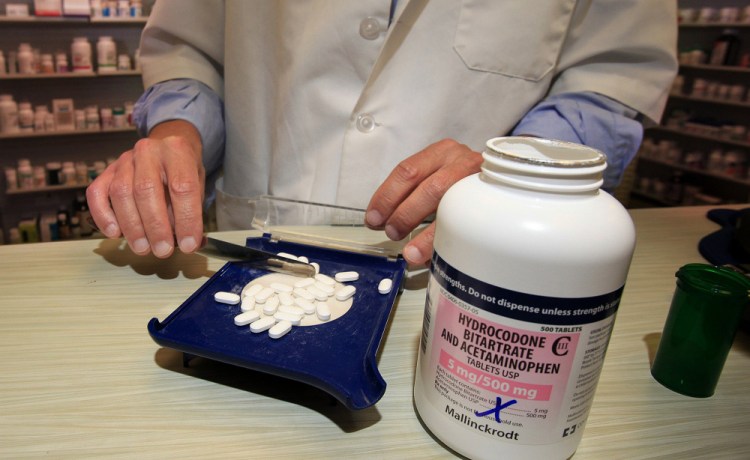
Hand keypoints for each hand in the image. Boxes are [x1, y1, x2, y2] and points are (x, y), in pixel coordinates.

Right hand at [86, 120, 204, 257]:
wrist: (168, 150)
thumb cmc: (183, 172)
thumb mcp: (198, 187)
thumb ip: (192, 213)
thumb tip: (190, 244)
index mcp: (178, 151)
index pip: (182, 187)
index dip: (186, 219)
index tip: (188, 245)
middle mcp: (149, 151)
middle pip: (146, 189)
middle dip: (155, 226)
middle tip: (163, 250)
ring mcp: (125, 160)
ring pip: (121, 192)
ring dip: (132, 226)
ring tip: (143, 248)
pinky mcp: (107, 171)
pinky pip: (97, 193)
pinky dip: (104, 216)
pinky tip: (115, 233)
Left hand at [365, 139, 482, 264]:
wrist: (509, 175)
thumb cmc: (463, 181)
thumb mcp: (439, 175)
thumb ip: (414, 192)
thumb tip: (384, 221)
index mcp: (441, 153)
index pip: (407, 171)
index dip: (386, 196)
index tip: (373, 218)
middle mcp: (460, 159)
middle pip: (426, 186)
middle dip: (403, 213)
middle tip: (391, 233)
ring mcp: (479, 178)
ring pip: (448, 203)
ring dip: (425, 231)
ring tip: (409, 251)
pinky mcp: (492, 196)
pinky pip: (466, 220)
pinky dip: (447, 239)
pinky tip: (437, 254)